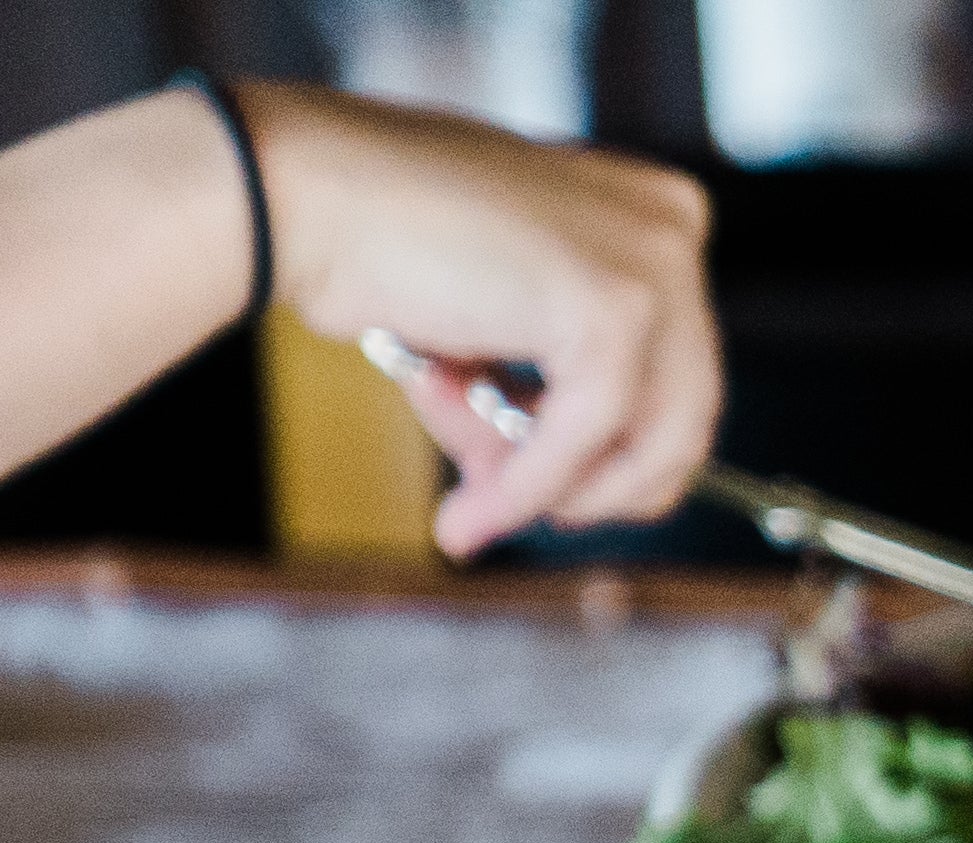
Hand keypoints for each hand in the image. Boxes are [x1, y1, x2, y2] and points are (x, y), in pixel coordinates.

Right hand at [243, 85, 715, 556]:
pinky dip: (526, 488)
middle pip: (680, 419)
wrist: (287, 190)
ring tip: (465, 498)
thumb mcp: (492, 320)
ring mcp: (654, 265)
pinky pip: (584, 442)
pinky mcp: (615, 310)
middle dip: (585, 478)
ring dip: (552, 488)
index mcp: (653, 215)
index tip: (536, 485)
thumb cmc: (371, 241)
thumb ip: (549, 390)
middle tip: (491, 502)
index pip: (678, 377)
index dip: (611, 453)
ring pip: (650, 444)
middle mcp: (671, 227)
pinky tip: (468, 518)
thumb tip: (568, 493)